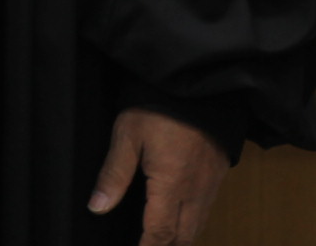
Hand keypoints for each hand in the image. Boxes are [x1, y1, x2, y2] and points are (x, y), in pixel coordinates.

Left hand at [91, 108, 230, 245]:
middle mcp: (195, 191)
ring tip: (159, 240)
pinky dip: (191, 223)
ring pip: (197, 226)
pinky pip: (206, 210)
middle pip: (182, 237)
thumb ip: (114, 174)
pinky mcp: (218, 174)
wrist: (199, 85)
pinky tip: (178, 218)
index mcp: (171, 185)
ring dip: (179, 238)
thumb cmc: (159, 106)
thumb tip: (97, 207)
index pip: (160, 233)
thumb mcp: (128, 134)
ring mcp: (210, 184)